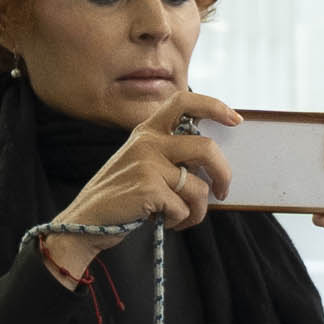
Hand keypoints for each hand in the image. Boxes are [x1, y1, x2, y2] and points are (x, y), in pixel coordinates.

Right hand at [41, 89, 234, 279]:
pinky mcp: (148, 187)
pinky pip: (185, 208)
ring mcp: (146, 163)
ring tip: (178, 216)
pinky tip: (162, 221)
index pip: (181, 102)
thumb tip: (214, 167)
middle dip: (224, 175)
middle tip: (223, 193)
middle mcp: (147, 142)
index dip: (213, 106)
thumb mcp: (144, 166)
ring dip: (197, 211)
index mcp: (146, 131)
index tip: (235, 119)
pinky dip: (180, 221)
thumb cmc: (124, 197)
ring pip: (199, 187)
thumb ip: (172, 158)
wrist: (87, 220)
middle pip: (207, 149)